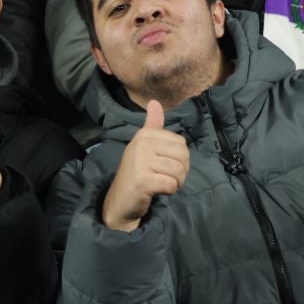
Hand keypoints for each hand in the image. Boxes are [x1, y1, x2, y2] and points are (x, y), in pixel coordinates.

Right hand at [101, 100, 188, 233]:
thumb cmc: (136, 173)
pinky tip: (157, 192)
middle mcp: (141, 144)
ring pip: (179, 171)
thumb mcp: (144, 146)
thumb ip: (152, 125)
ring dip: (176, 182)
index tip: (164, 166)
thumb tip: (154, 101)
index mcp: (144, 134)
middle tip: (165, 178)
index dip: (180, 158)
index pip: (181, 143)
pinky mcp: (143, 180)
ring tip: (162, 184)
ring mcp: (140, 161)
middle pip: (183, 155)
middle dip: (181, 171)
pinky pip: (171, 183)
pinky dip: (169, 191)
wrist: (120, 201)